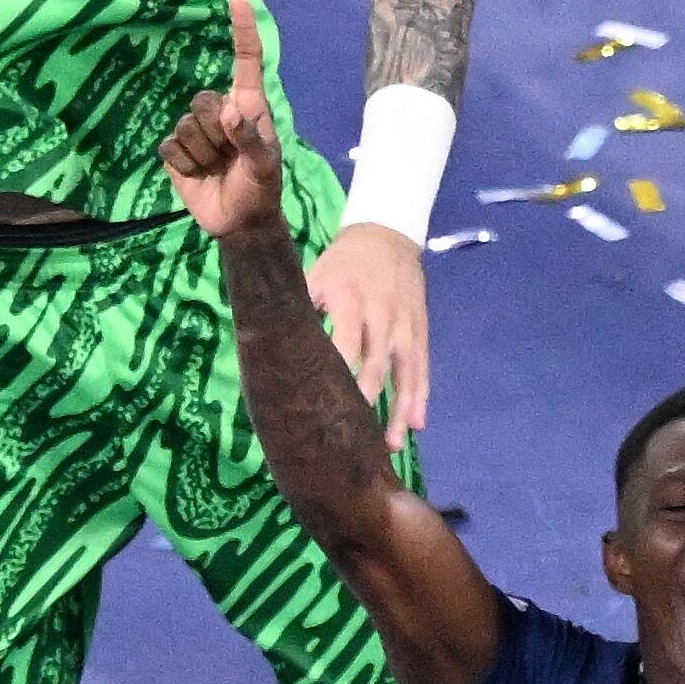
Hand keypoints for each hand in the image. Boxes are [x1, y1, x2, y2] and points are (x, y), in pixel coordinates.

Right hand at [158, 0, 286, 242]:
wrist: (239, 222)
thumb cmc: (261, 189)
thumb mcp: (265, 167)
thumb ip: (250, 139)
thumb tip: (229, 111)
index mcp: (248, 107)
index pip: (245, 62)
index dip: (242, 31)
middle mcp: (220, 112)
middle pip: (201, 101)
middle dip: (216, 134)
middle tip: (231, 158)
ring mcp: (195, 129)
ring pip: (185, 126)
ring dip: (203, 154)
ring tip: (218, 168)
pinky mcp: (175, 149)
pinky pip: (170, 146)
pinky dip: (185, 165)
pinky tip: (199, 175)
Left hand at [305, 221, 429, 449]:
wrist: (388, 238)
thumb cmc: (342, 263)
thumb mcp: (315, 274)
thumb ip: (298, 307)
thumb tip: (263, 341)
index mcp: (352, 301)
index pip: (346, 342)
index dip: (340, 372)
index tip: (329, 402)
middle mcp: (382, 318)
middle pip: (377, 366)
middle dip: (368, 400)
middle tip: (354, 434)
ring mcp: (405, 330)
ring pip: (405, 377)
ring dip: (398, 411)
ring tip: (390, 445)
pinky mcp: (420, 337)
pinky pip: (422, 373)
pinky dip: (420, 400)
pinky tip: (416, 426)